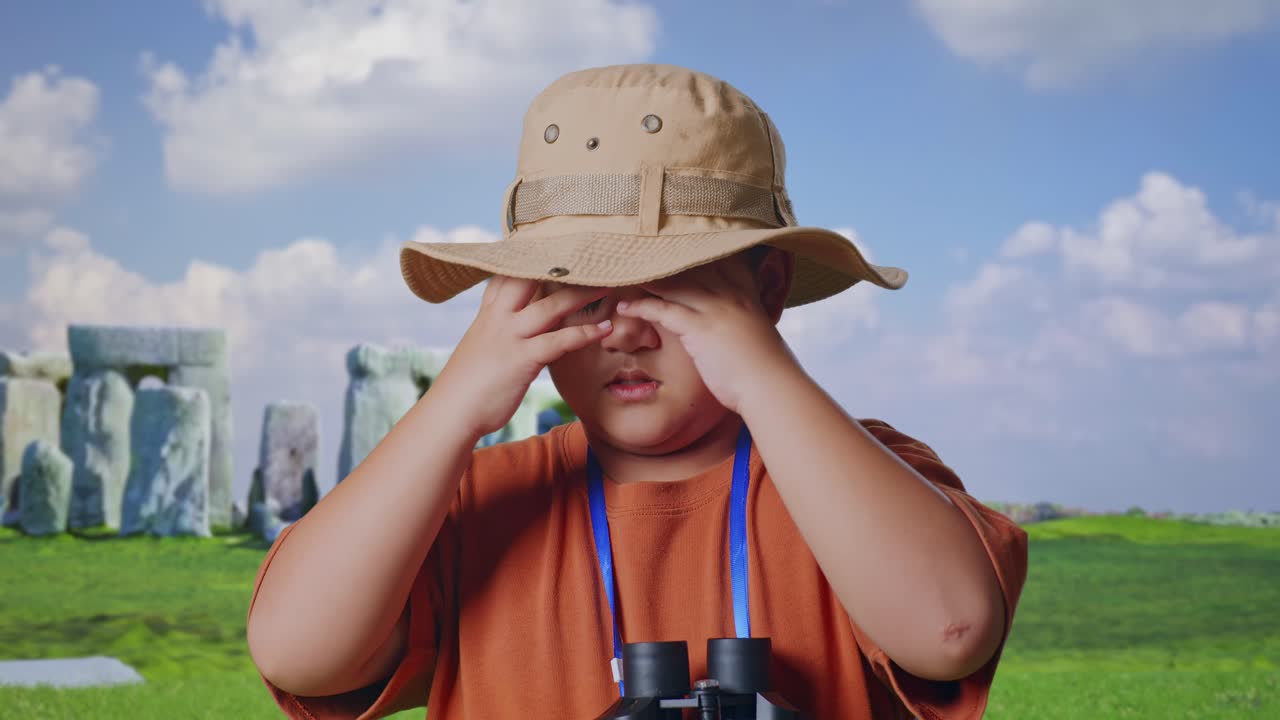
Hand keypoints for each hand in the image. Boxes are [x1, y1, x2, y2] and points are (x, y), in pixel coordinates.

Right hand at [431, 276, 614, 438]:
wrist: (450, 413)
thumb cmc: (465, 387)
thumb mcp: (478, 349)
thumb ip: (496, 333)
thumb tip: (511, 333)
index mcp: (487, 315)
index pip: (506, 275)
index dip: (527, 258)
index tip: (550, 244)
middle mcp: (498, 319)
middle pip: (531, 280)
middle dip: (560, 268)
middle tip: (589, 259)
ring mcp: (510, 337)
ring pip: (550, 306)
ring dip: (582, 295)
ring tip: (608, 287)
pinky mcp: (522, 359)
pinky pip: (559, 341)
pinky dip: (584, 334)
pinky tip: (604, 329)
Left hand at [614, 258, 800, 414]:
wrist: (771, 387)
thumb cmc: (767, 369)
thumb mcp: (761, 334)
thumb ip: (745, 322)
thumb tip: (737, 328)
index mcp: (747, 293)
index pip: (720, 261)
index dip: (695, 254)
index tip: (673, 250)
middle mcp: (731, 294)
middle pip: (692, 267)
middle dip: (665, 262)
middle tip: (640, 258)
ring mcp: (715, 308)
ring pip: (674, 283)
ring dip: (647, 280)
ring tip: (625, 278)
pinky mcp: (699, 327)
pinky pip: (663, 309)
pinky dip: (641, 306)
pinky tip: (626, 307)